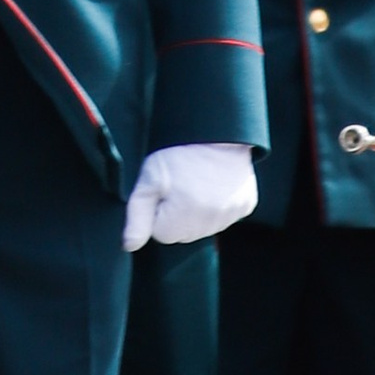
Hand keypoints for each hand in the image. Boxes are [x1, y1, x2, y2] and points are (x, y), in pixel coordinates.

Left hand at [123, 143, 256, 250]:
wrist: (215, 129)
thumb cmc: (178, 152)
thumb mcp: (149, 179)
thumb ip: (137, 215)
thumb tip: (129, 246)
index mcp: (183, 219)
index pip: (162, 234)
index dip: (158, 210)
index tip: (164, 189)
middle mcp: (211, 223)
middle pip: (184, 233)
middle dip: (178, 213)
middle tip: (180, 183)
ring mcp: (231, 216)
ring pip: (204, 226)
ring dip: (198, 210)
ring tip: (197, 181)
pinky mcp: (245, 206)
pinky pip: (225, 216)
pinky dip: (219, 204)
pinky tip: (215, 184)